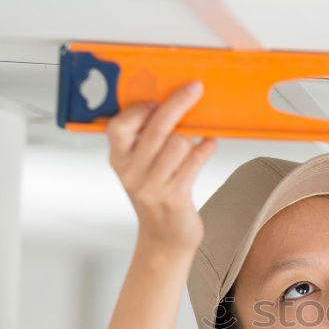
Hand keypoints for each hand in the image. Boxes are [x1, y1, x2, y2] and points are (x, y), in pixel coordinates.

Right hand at [106, 80, 215, 253]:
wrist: (164, 239)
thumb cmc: (156, 198)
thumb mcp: (141, 169)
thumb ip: (146, 141)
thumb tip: (169, 105)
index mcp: (119, 160)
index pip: (119, 125)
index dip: (140, 109)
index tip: (157, 100)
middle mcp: (132, 172)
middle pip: (157, 126)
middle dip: (179, 102)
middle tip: (194, 88)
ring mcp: (152, 186)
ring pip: (179, 142)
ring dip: (192, 140)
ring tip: (193, 146)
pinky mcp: (174, 196)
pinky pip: (195, 161)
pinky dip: (206, 149)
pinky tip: (209, 145)